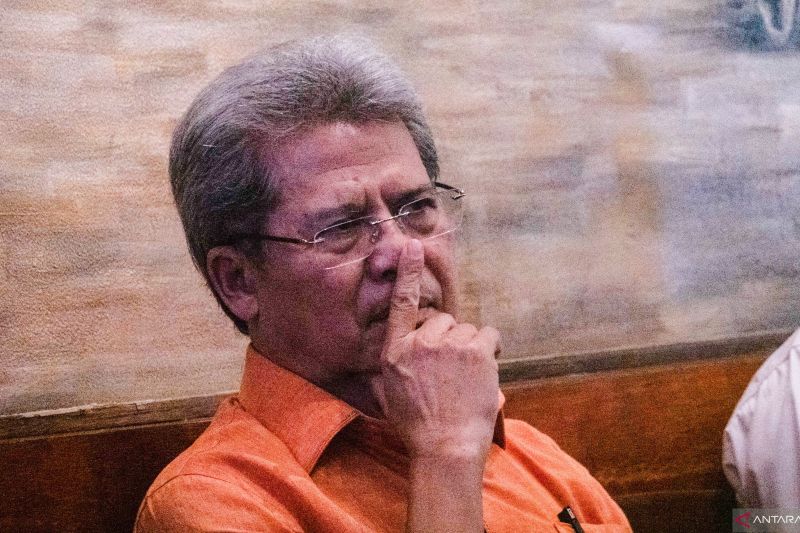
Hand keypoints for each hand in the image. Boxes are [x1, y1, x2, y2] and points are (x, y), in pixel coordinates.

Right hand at [371, 239, 500, 459]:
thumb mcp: (389, 392)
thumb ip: (394, 363)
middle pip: (442, 321)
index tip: (413, 246)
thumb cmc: (417, 426)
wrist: (446, 448)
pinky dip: (489, 349)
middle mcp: (421, 342)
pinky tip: (482, 370)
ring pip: (467, 330)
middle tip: (448, 373)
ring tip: (464, 380)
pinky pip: (488, 335)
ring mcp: (450, 345)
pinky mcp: (477, 351)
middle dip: (448, 340)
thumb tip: (402, 348)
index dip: (409, 272)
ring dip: (469, 348)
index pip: (402, 303)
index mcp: (396, 351)